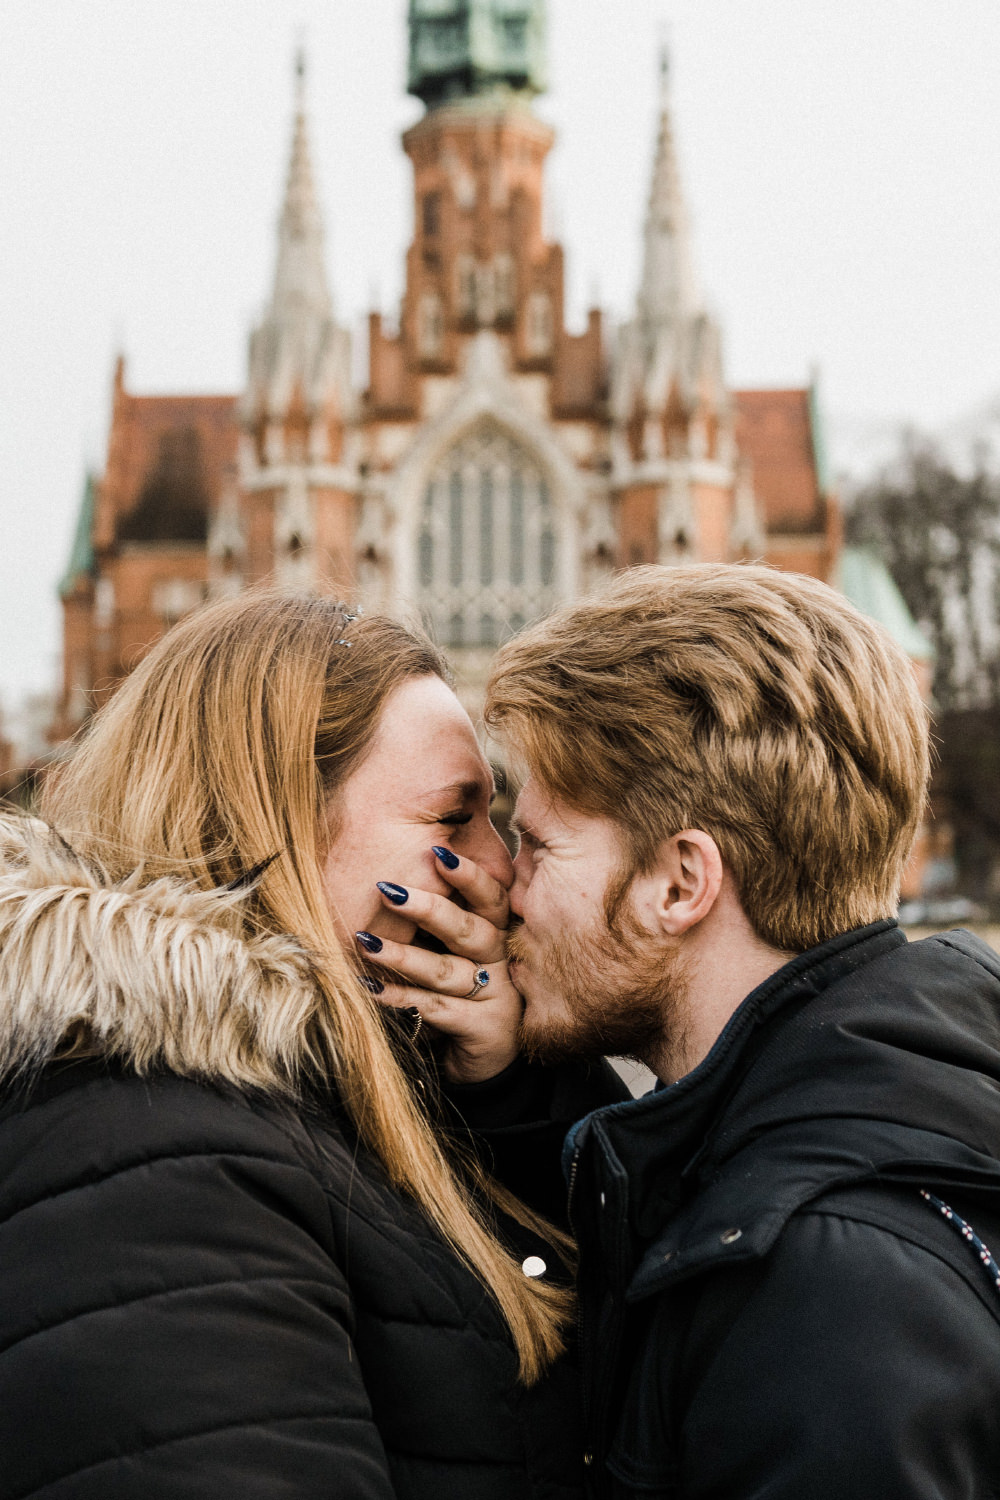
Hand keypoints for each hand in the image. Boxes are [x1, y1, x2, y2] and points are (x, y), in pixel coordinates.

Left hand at [355, 850, 521, 1083]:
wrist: (482, 1058)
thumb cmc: (458, 992)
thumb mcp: (452, 950)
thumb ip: (437, 917)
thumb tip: (392, 875)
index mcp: (496, 932)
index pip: (490, 896)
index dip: (469, 875)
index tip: (438, 852)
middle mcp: (500, 960)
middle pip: (469, 929)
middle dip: (428, 908)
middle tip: (388, 890)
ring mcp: (496, 995)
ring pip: (447, 971)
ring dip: (403, 956)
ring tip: (366, 943)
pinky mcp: (484, 1029)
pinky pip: (437, 1009)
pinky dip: (400, 998)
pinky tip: (370, 987)